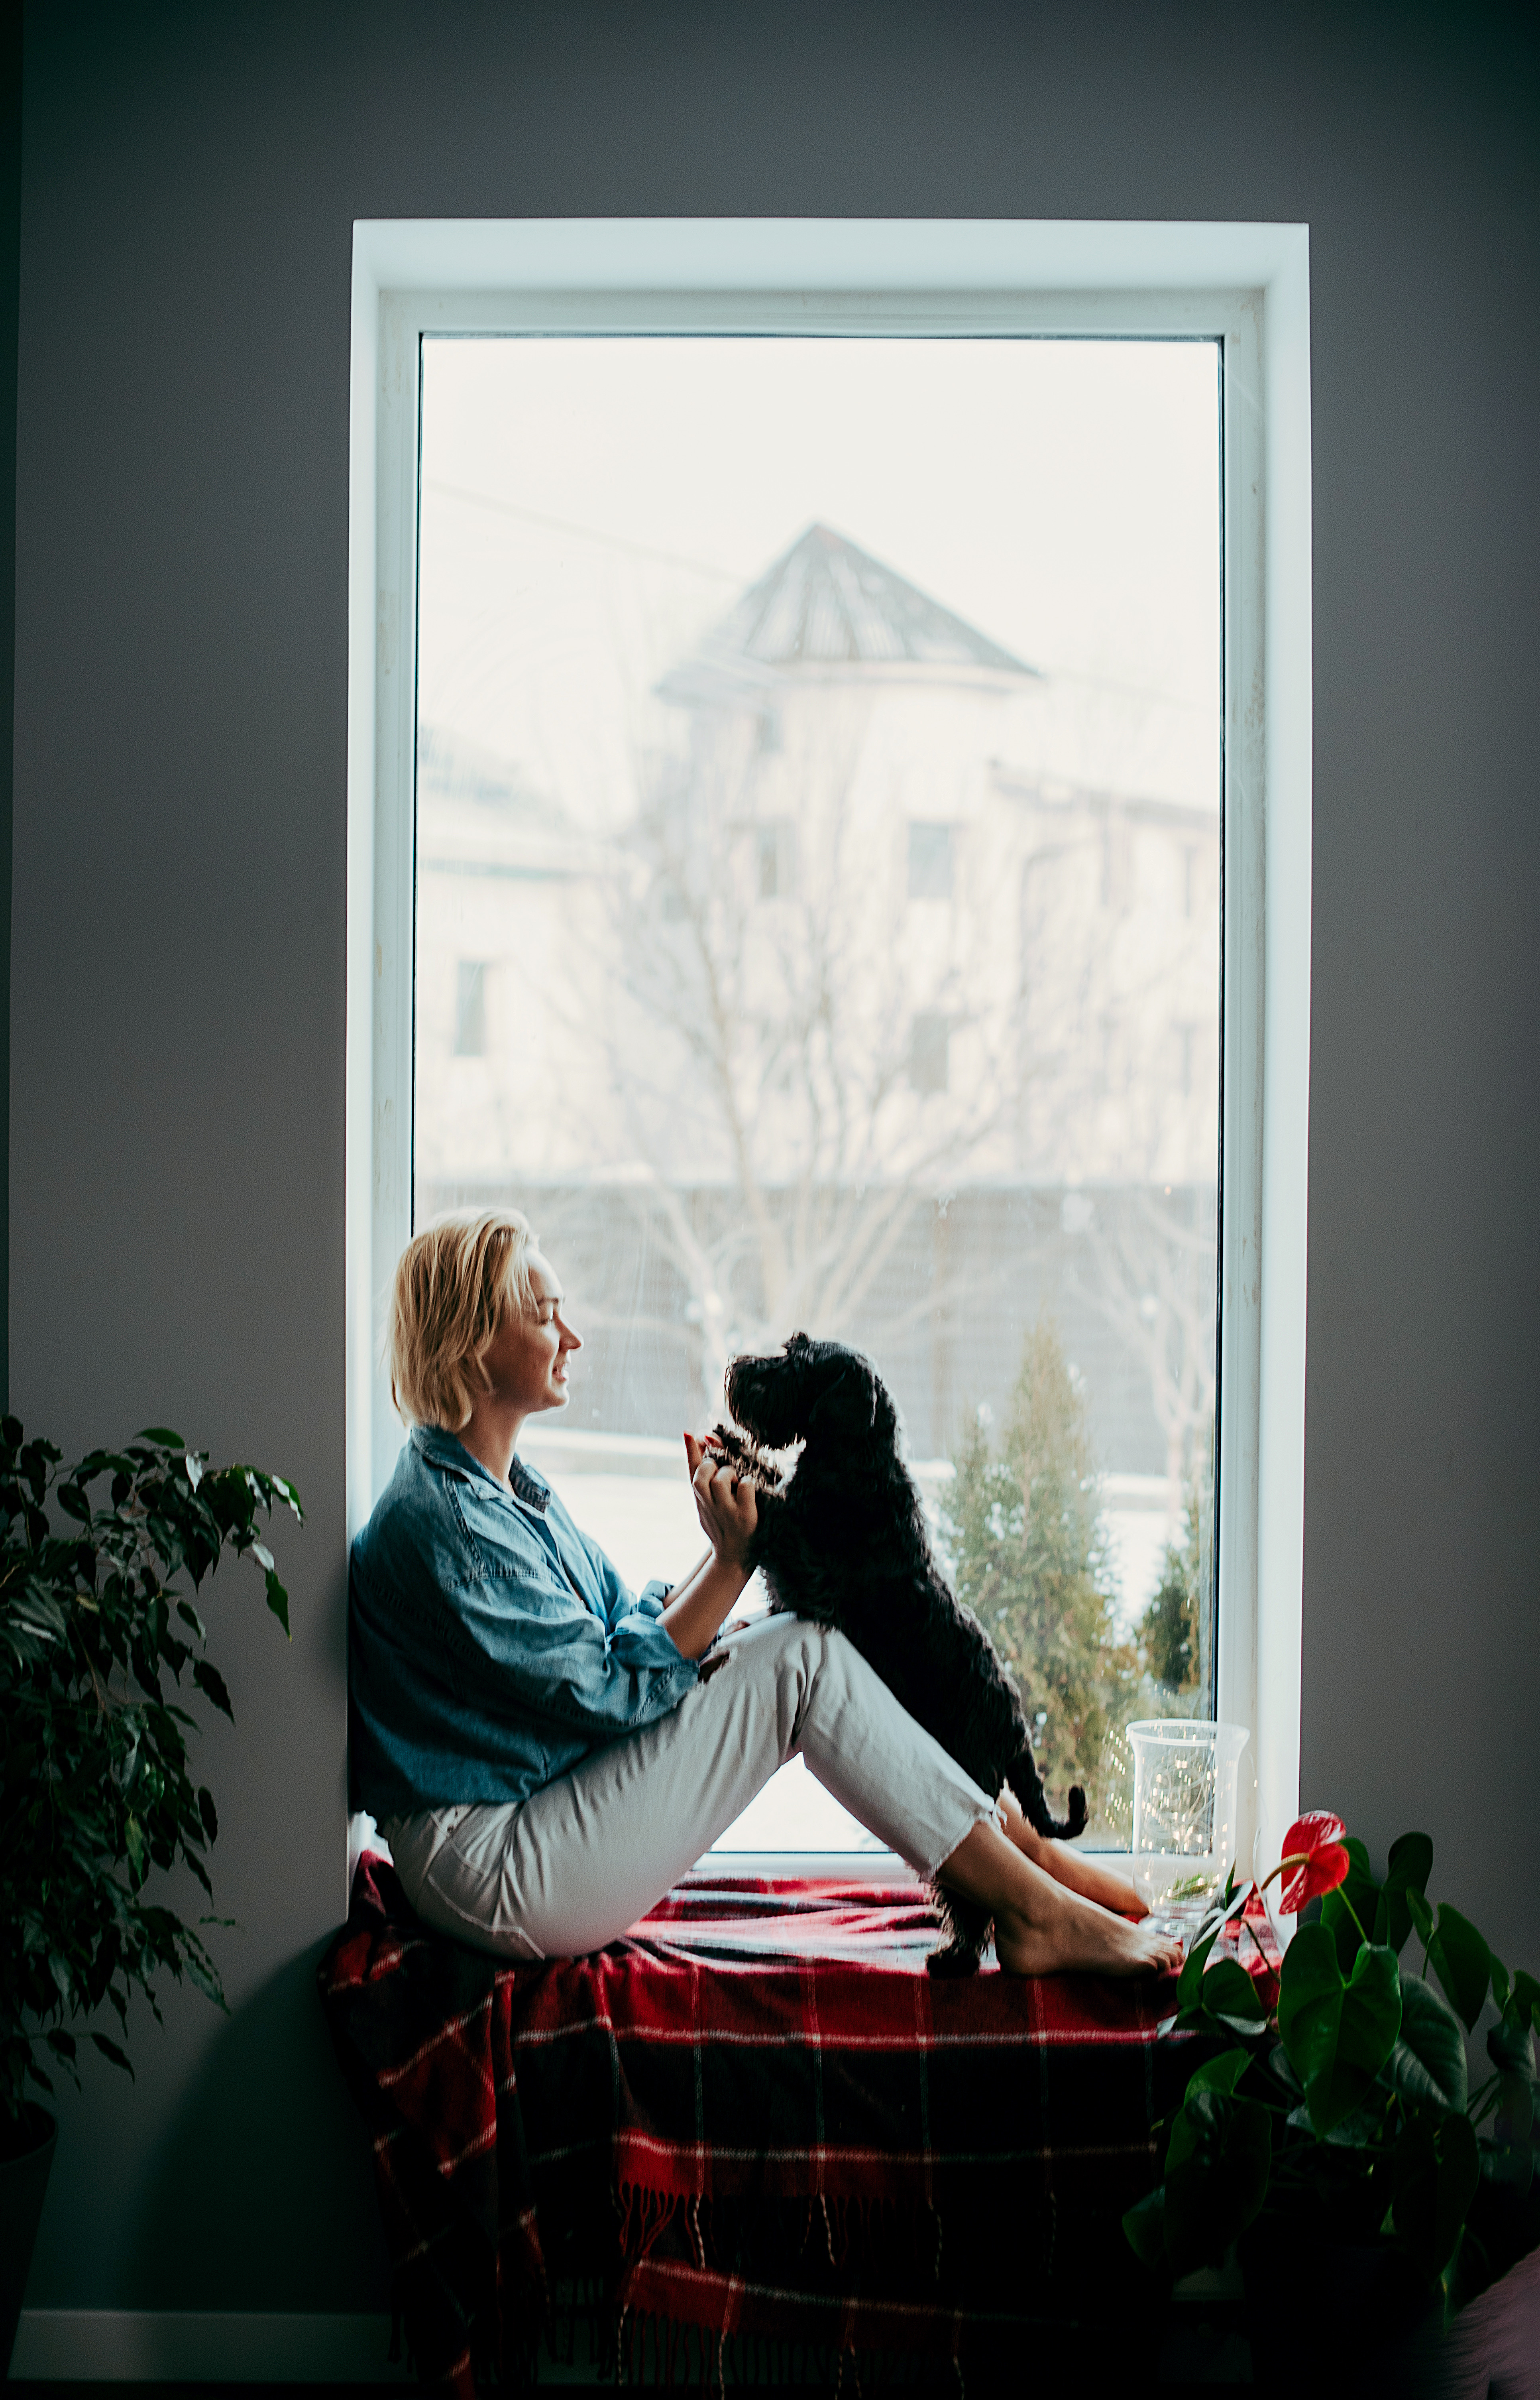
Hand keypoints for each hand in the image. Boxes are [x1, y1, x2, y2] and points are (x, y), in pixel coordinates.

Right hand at [683, 1431, 756, 1567]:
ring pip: (721, 1479)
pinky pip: (746, 1486)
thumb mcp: (708, 1502)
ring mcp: (727, 1512)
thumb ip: (704, 1477)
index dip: (691, 1450)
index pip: (692, 1470)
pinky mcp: (745, 1517)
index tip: (690, 1433)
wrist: (734, 1556)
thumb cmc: (724, 1522)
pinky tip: (749, 1492)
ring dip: (731, 1475)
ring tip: (737, 1483)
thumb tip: (702, 1440)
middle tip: (725, 1473)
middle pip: (702, 1474)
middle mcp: (710, 1505)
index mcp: (700, 1500)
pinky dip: (749, 1484)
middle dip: (713, 1465)